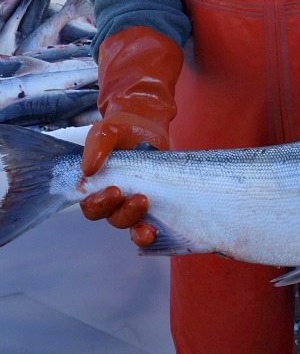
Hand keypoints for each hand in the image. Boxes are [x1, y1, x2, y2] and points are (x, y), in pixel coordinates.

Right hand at [80, 110, 168, 246]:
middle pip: (113, 218)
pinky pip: (150, 223)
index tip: (114, 191)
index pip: (91, 206)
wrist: (146, 123)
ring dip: (138, 222)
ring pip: (131, 224)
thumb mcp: (106, 132)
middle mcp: (114, 200)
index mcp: (97, 187)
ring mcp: (134, 202)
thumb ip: (96, 147)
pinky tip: (156, 229)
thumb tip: (88, 170)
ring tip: (147, 204)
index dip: (100, 204)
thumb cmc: (119, 130)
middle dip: (124, 212)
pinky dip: (151, 230)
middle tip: (138, 198)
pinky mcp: (154, 202)